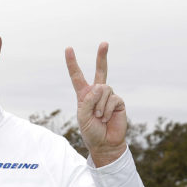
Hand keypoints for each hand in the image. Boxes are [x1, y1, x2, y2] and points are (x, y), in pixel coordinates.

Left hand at [65, 42, 126, 166]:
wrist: (105, 143)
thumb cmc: (91, 131)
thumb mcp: (83, 116)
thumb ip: (88, 100)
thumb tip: (100, 87)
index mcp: (84, 95)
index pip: (77, 76)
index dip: (72, 63)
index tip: (68, 48)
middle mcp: (97, 93)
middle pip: (101, 70)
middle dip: (102, 56)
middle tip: (104, 43)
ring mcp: (109, 96)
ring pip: (103, 89)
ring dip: (99, 105)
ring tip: (99, 117)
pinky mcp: (118, 102)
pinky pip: (111, 98)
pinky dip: (106, 109)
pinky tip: (106, 118)